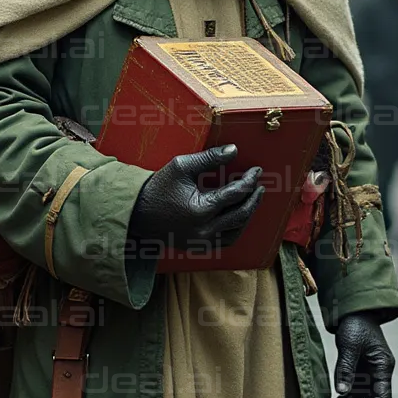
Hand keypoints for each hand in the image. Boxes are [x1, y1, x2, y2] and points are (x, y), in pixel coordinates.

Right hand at [128, 144, 263, 249]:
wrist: (137, 214)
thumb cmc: (158, 188)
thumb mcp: (181, 167)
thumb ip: (209, 158)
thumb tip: (234, 150)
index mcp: (201, 209)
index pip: (236, 194)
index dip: (249, 181)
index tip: (256, 171)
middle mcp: (204, 230)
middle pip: (242, 215)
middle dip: (254, 199)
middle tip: (259, 186)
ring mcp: (203, 242)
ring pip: (237, 231)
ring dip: (248, 215)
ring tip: (252, 200)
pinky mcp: (200, 247)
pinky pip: (226, 241)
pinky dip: (236, 229)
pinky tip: (239, 216)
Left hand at [333, 312, 394, 397]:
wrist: (353, 310)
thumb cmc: (355, 326)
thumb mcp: (349, 347)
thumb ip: (345, 369)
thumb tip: (342, 392)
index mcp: (383, 366)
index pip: (383, 396)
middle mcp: (379, 370)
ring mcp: (369, 369)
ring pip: (363, 394)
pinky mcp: (359, 367)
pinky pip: (354, 386)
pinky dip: (346, 395)